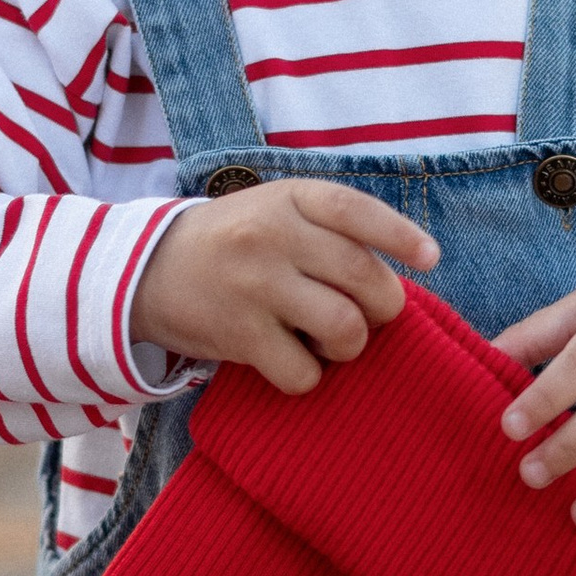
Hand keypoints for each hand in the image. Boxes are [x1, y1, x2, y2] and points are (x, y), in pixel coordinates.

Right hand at [130, 179, 438, 396]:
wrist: (143, 271)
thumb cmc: (231, 242)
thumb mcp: (275, 209)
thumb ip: (330, 228)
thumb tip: (406, 269)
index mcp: (288, 198)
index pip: (357, 211)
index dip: (402, 236)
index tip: (431, 259)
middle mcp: (273, 236)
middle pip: (366, 280)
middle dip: (384, 309)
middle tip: (370, 318)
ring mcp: (255, 285)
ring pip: (344, 329)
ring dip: (350, 347)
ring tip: (330, 342)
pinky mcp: (238, 334)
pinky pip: (303, 372)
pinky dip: (307, 376)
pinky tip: (292, 360)